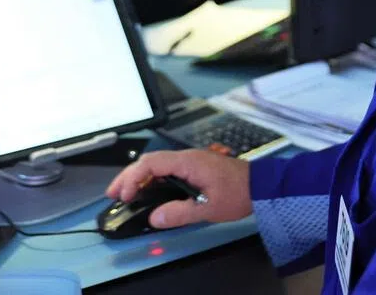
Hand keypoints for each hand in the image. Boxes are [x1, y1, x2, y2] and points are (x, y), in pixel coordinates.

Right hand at [106, 149, 251, 229]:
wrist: (262, 185)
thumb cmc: (239, 192)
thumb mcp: (208, 207)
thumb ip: (180, 213)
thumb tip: (155, 218)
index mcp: (189, 162)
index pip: (151, 164)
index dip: (133, 178)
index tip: (123, 195)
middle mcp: (188, 157)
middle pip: (150, 161)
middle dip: (129, 176)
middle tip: (113, 193)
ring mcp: (192, 161)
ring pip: (158, 163)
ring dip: (140, 177)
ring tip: (125, 193)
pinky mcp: (196, 167)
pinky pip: (168, 168)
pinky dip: (153, 178)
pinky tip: (148, 190)